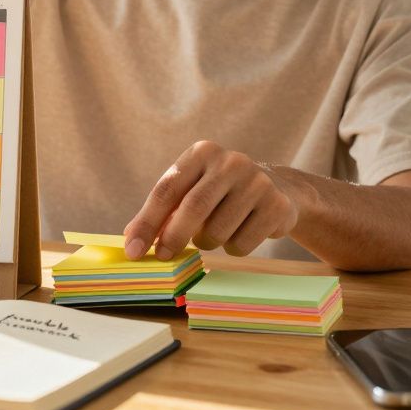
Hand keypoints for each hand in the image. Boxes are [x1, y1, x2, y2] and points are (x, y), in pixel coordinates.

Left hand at [123, 141, 299, 259]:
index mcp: (202, 152)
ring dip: (207, 243)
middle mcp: (231, 162)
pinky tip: (242, 231)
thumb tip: (132, 238)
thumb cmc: (220, 192)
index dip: (147, 222)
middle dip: (173, 237)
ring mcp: (257, 182)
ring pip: (217, 232)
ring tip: (215, 232)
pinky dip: (233, 249)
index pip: (167, 189)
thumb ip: (162, 210)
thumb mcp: (191, 189)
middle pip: (193, 207)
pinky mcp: (277, 206)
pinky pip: (242, 244)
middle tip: (163, 256)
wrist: (278, 188)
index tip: (133, 250)